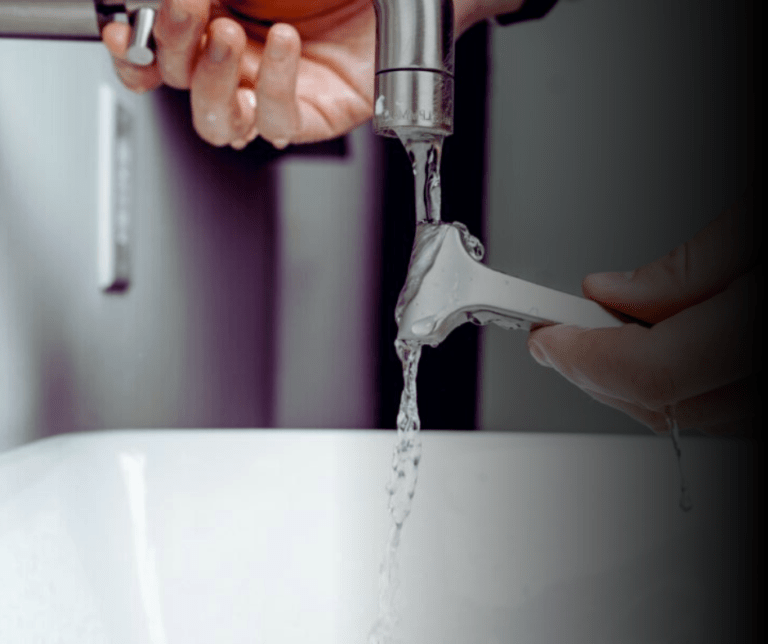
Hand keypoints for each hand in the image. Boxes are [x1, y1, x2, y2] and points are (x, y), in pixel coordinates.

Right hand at [102, 0, 375, 147]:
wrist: (396, 3)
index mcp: (218, 25)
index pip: (159, 56)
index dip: (134, 53)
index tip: (125, 31)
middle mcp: (242, 66)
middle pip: (179, 82)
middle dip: (174, 45)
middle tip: (188, 7)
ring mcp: (272, 94)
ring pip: (217, 120)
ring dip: (212, 80)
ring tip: (230, 37)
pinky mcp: (309, 118)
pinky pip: (277, 120)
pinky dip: (275, 84)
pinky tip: (288, 44)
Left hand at [527, 188, 759, 434]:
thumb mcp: (766, 216)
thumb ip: (692, 266)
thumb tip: (614, 295)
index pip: (658, 373)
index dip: (586, 358)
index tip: (547, 336)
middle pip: (670, 407)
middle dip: (598, 375)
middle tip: (560, 338)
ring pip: (699, 420)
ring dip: (633, 387)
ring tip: (599, 343)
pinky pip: (731, 412)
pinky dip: (682, 392)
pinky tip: (659, 357)